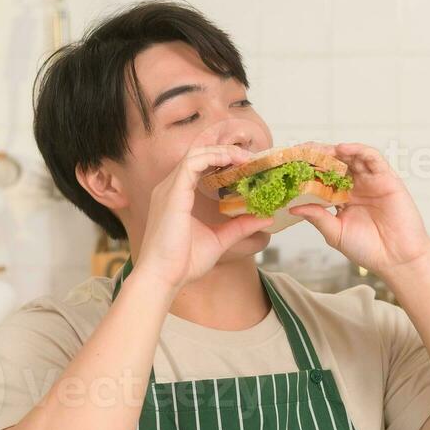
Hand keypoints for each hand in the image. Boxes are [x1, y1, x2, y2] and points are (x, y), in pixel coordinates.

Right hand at [135, 143, 273, 292]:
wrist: (164, 277)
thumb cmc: (184, 263)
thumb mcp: (219, 240)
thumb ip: (239, 226)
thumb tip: (265, 217)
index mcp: (178, 196)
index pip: (199, 166)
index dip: (223, 161)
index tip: (247, 167)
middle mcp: (171, 187)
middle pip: (199, 155)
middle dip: (226, 152)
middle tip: (251, 159)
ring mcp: (169, 188)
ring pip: (196, 153)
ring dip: (223, 151)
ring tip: (245, 158)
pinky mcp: (173, 192)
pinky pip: (193, 162)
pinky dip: (214, 157)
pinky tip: (232, 162)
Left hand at [289, 142, 429, 280]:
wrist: (396, 259)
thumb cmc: (368, 249)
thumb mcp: (335, 233)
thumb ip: (317, 217)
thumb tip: (293, 207)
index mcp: (342, 198)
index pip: (323, 178)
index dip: (308, 170)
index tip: (291, 165)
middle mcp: (356, 187)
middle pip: (336, 163)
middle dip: (319, 156)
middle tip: (302, 151)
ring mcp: (371, 181)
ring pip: (352, 157)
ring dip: (335, 150)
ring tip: (319, 149)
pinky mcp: (387, 179)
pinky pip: (373, 158)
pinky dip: (358, 150)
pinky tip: (343, 149)